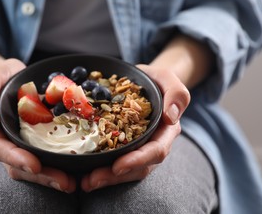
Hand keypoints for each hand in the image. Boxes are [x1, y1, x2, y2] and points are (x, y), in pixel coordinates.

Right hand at [0, 58, 75, 192]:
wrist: (14, 75)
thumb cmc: (1, 76)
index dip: (16, 159)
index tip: (35, 164)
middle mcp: (5, 142)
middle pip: (18, 166)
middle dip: (41, 176)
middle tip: (64, 182)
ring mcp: (21, 144)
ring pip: (32, 168)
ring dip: (51, 177)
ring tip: (71, 183)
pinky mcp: (37, 142)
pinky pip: (45, 157)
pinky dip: (58, 166)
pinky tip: (74, 171)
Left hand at [81, 64, 189, 191]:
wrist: (144, 81)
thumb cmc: (155, 80)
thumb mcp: (166, 78)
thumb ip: (176, 93)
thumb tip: (171, 117)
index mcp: (166, 130)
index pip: (155, 150)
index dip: (137, 160)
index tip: (118, 166)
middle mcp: (153, 144)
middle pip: (138, 167)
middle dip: (115, 176)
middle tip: (92, 180)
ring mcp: (138, 148)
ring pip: (126, 170)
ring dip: (106, 178)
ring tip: (85, 183)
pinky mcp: (123, 148)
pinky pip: (114, 162)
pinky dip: (101, 170)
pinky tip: (85, 175)